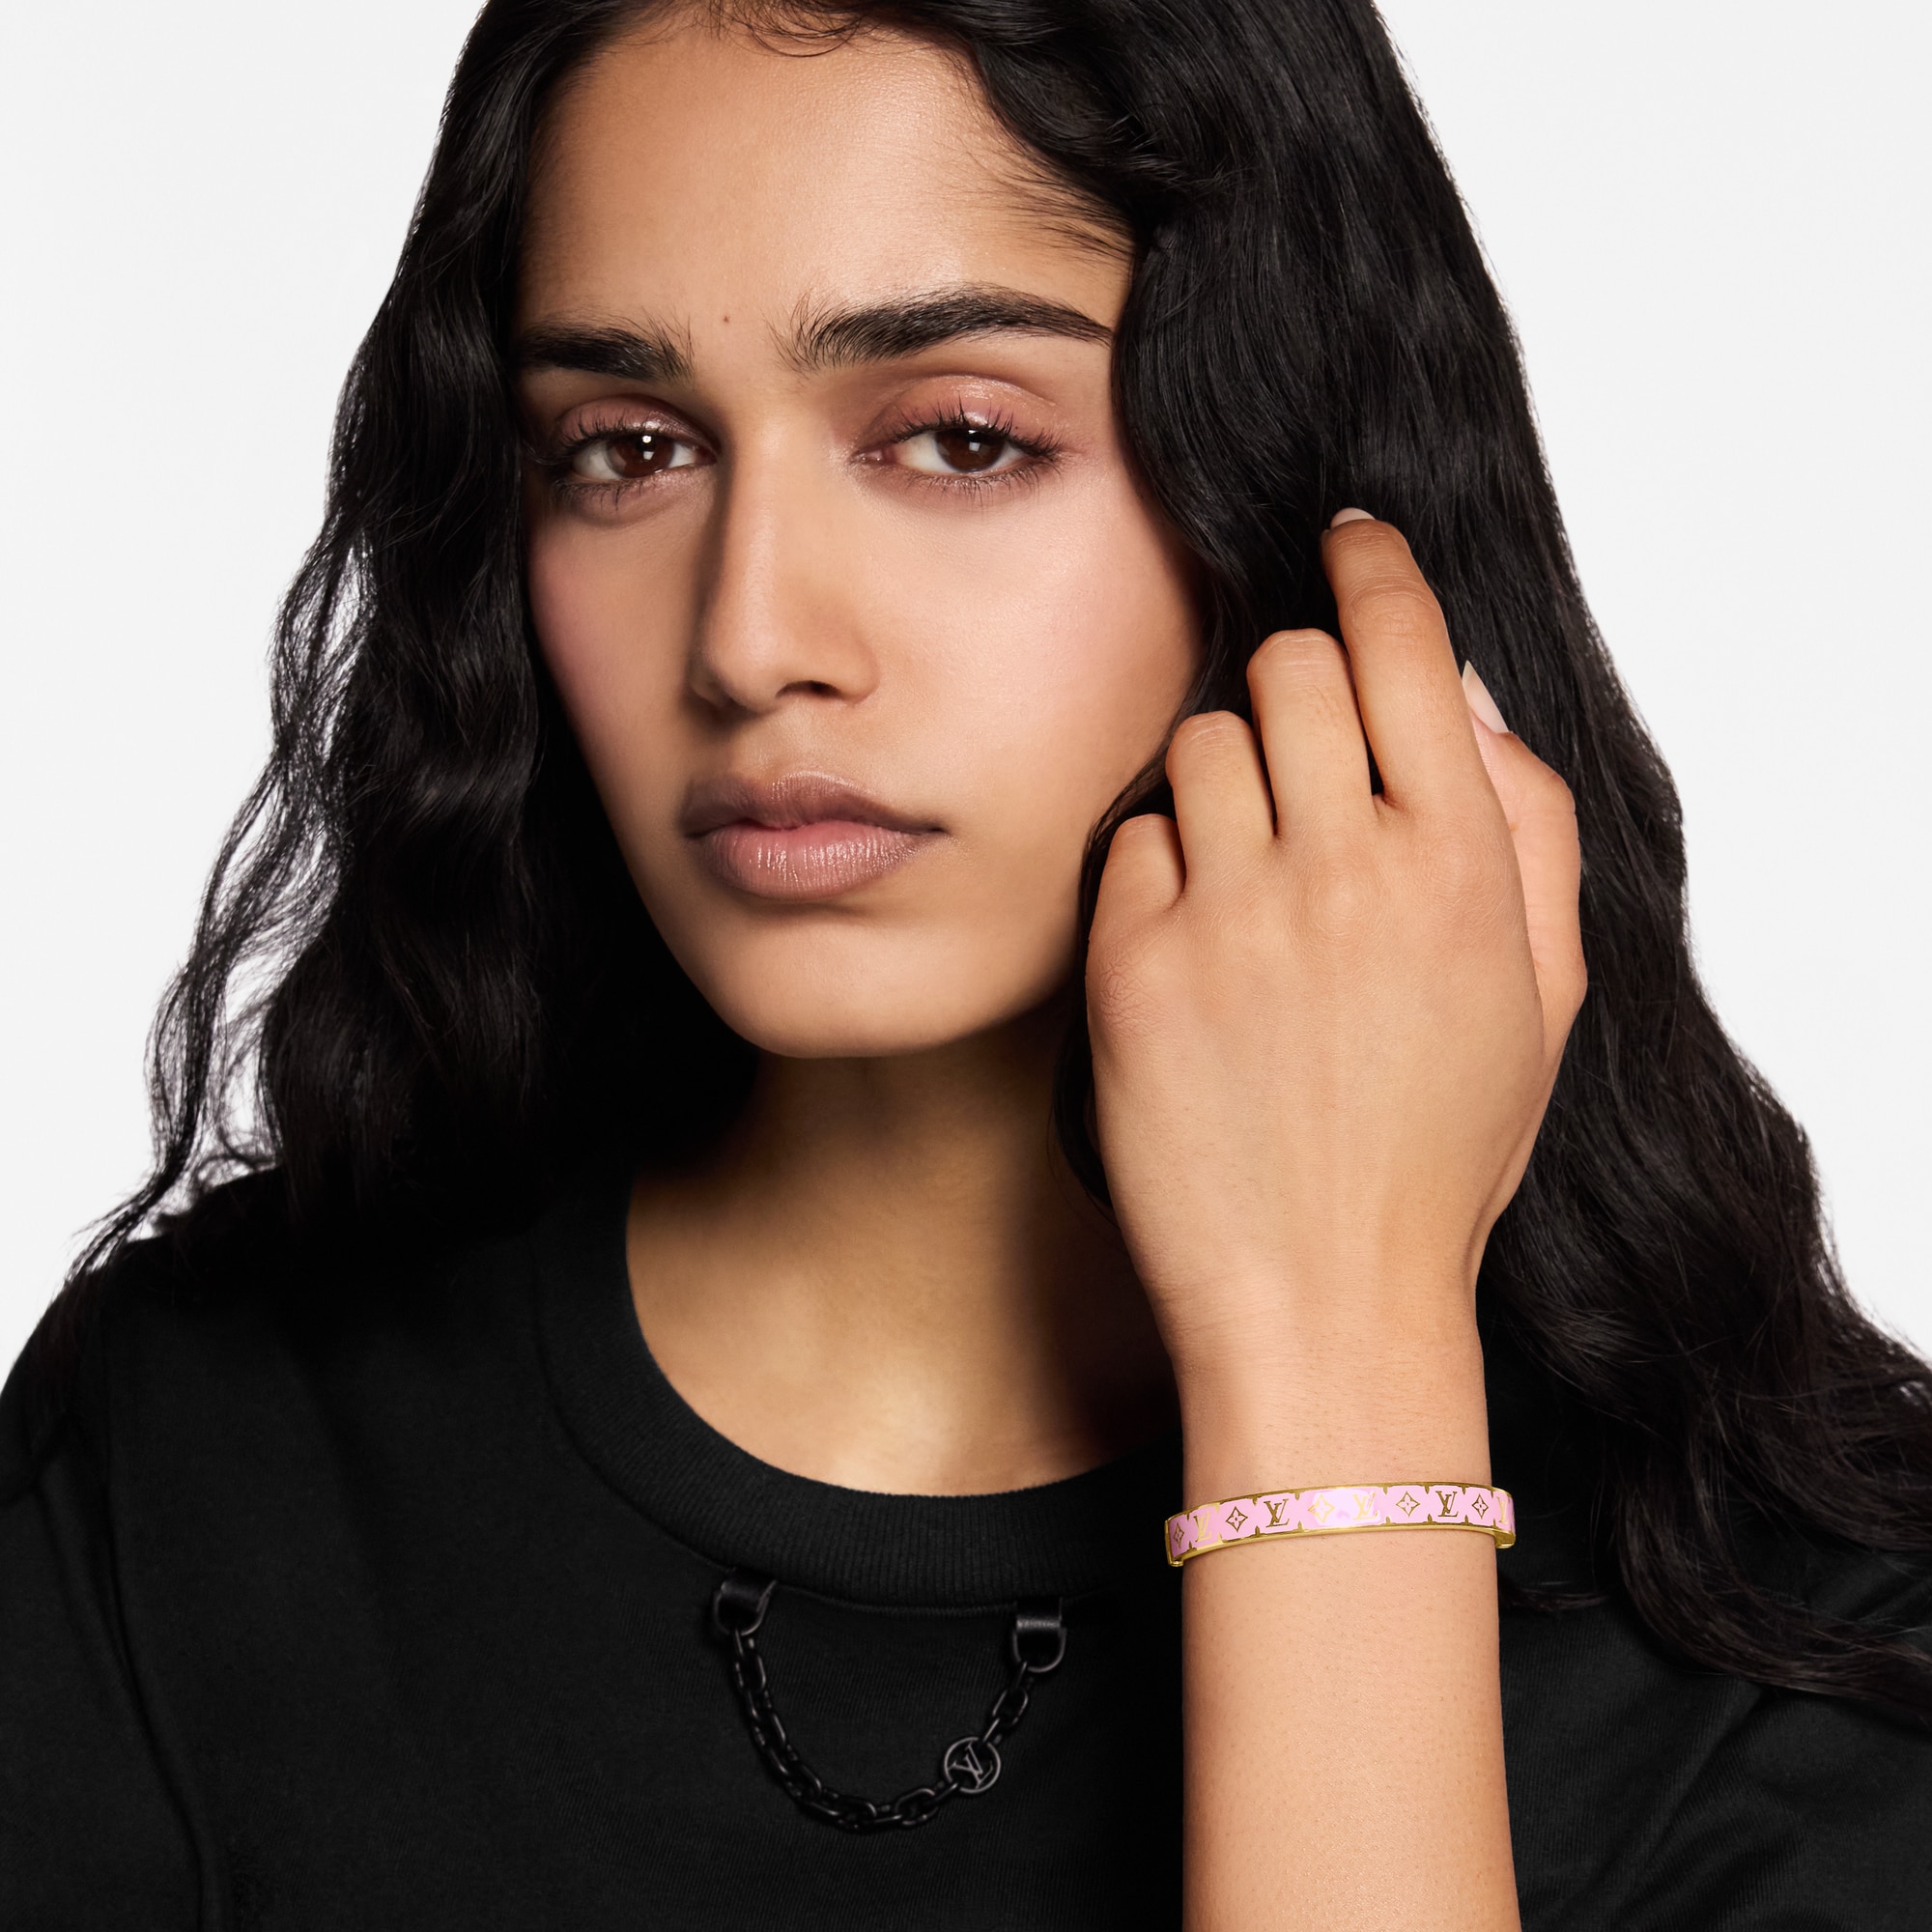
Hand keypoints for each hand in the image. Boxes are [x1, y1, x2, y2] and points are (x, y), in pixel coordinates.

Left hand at [1088, 515, 1584, 1461]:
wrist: (1324, 1297)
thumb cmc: (1438, 1154)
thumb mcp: (1541, 996)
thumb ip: (1522, 829)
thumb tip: (1458, 695)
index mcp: (1460, 865)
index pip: (1405, 646)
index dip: (1374, 573)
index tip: (1351, 543)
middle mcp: (1344, 869)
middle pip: (1288, 666)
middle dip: (1294, 679)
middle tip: (1301, 740)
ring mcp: (1231, 916)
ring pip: (1199, 742)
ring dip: (1225, 778)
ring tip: (1249, 869)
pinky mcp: (1132, 966)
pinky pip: (1135, 841)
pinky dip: (1163, 868)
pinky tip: (1197, 942)